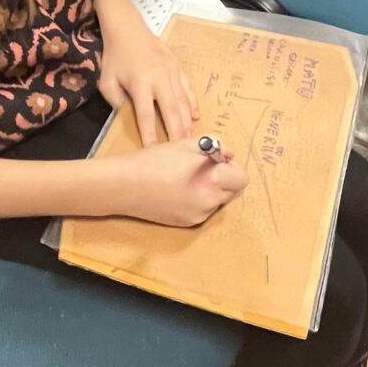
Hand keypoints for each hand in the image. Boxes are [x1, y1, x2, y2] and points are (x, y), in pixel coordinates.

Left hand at [99, 18, 197, 146]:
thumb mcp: (106, 81)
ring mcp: (171, 72)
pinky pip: (187, 89)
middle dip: (177, 133)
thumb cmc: (115, 57)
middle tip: (182, 152)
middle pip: (171, 111)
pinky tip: (194, 116)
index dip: (151, 135)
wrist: (128, 29)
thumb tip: (127, 116)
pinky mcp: (178, 67)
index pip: (147, 116)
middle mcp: (159, 79)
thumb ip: (116, 101)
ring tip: (191, 139)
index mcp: (140, 84)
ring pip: (182, 101)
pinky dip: (192, 104)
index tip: (154, 152)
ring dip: (187, 121)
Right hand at [118, 137, 247, 226]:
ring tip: (188, 179)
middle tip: (205, 168)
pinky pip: (203, 210)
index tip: (218, 160)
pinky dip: (198, 200)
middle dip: (225, 179)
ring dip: (212, 190)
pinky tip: (179, 190)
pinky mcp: (188, 223)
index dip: (231, 166)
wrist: (125, 186)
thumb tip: (230, 155)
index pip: (242, 178)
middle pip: (233, 191)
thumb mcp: (187, 143)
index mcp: (213, 179)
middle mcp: (210, 201)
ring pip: (218, 201)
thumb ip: (216, 145)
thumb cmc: (155, 160)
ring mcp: (199, 215)